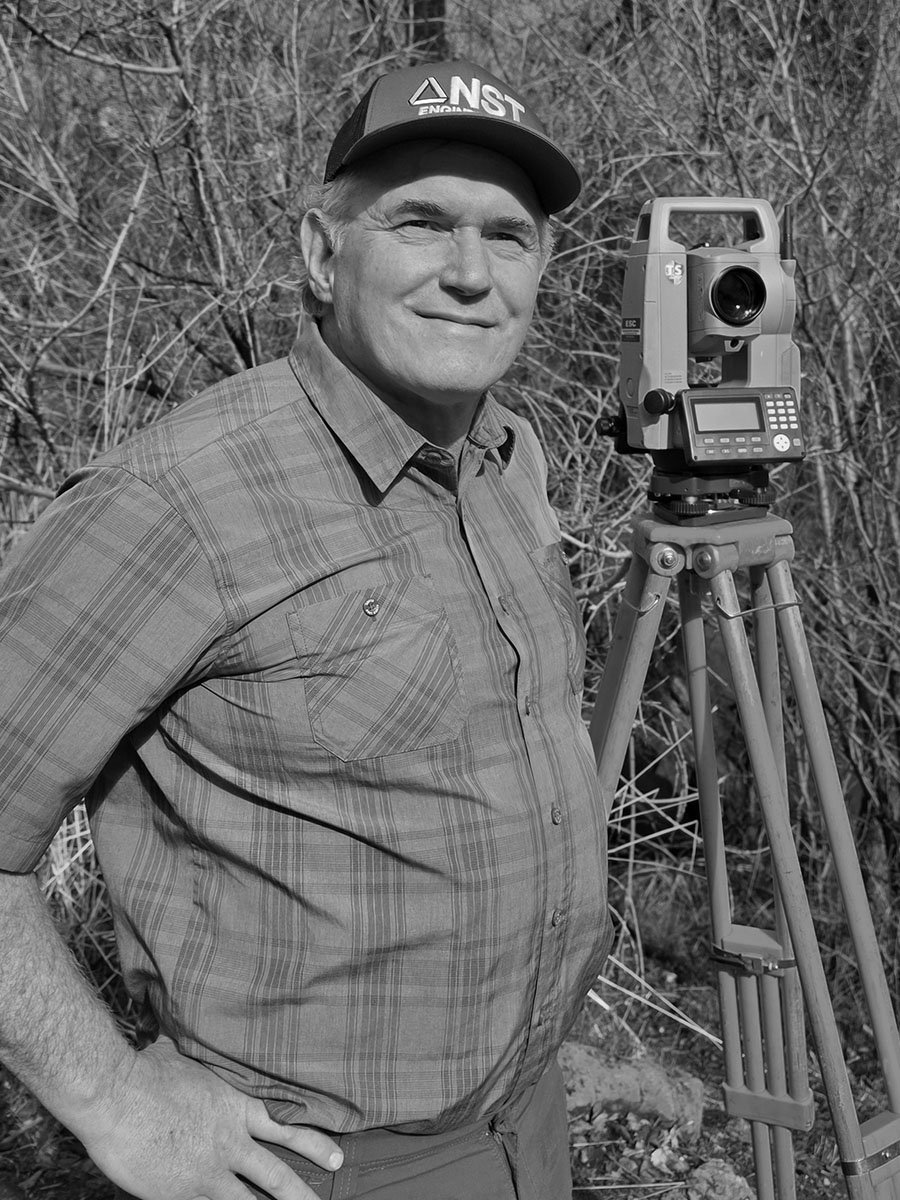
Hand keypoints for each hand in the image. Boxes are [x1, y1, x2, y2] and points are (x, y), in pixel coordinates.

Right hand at [73, 1036, 342, 1199]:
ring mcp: (208, 1173)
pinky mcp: (182, 1194)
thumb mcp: (191, 1059)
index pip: (286, 1130)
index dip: (314, 1144)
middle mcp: (230, 1143)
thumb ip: (201, 1066)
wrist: (119, 1094)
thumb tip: (190, 1045)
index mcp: (236, 1109)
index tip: (337, 1156)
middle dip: (302, 1194)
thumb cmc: (148, 1071)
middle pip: (277, 1176)